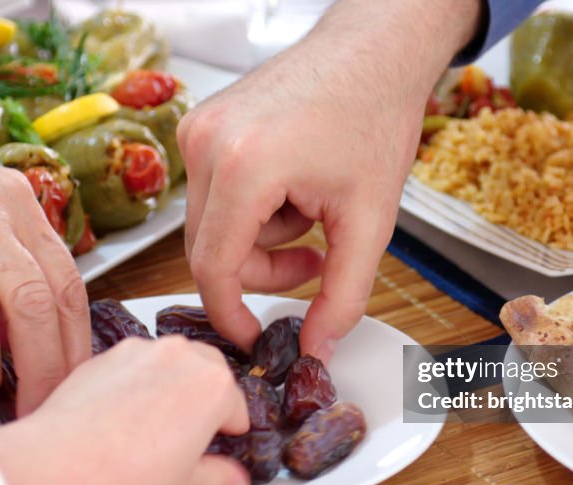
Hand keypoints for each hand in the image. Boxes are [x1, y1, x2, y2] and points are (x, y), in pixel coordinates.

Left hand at [0, 336, 249, 484]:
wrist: (57, 465)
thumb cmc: (125, 475)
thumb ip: (220, 478)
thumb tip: (234, 482)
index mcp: (215, 385)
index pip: (238, 408)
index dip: (229, 434)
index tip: (216, 449)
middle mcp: (182, 355)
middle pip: (210, 371)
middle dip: (205, 398)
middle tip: (188, 435)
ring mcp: (141, 349)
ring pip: (171, 362)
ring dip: (172, 385)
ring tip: (152, 425)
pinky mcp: (105, 353)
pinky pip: (135, 365)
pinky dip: (136, 383)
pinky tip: (120, 417)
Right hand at [178, 0, 478, 361]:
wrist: (371, 51)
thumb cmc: (374, 116)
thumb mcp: (369, 220)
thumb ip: (344, 294)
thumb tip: (317, 346)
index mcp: (243, 166)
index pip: (214, 268)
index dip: (233, 315)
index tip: (255, 337)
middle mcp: (206, 143)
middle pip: (210, 250)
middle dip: (263, 269)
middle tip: (315, 260)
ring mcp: (198, 129)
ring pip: (213, 225)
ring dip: (262, 235)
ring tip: (312, 205)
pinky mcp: (201, 124)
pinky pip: (214, 193)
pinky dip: (252, 205)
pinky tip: (293, 182)